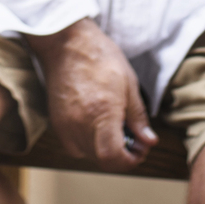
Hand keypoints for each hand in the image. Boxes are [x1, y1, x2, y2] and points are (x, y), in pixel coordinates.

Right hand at [24, 18, 156, 172]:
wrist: (65, 42)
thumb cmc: (99, 56)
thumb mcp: (129, 84)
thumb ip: (138, 117)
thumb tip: (148, 140)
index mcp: (102, 113)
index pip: (113, 158)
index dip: (130, 161)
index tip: (140, 151)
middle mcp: (80, 124)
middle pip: (102, 160)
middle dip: (121, 155)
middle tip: (134, 139)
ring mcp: (65, 125)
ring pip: (88, 155)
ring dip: (105, 149)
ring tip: (116, 129)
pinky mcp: (56, 122)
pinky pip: (74, 145)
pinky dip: (89, 142)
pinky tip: (97, 124)